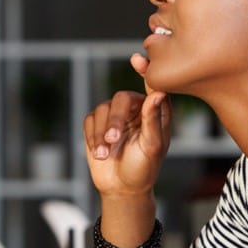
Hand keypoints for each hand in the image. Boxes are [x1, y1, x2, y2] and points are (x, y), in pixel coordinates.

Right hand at [83, 53, 170, 196]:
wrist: (121, 188)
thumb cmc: (143, 168)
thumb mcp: (152, 147)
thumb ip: (153, 120)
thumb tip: (157, 94)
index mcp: (155, 111)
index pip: (151, 86)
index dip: (144, 70)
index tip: (136, 59)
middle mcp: (135, 109)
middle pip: (120, 98)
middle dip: (114, 120)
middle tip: (113, 140)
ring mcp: (115, 116)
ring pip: (102, 109)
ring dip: (101, 134)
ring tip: (106, 154)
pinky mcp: (97, 125)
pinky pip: (89, 120)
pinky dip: (92, 137)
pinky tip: (100, 153)